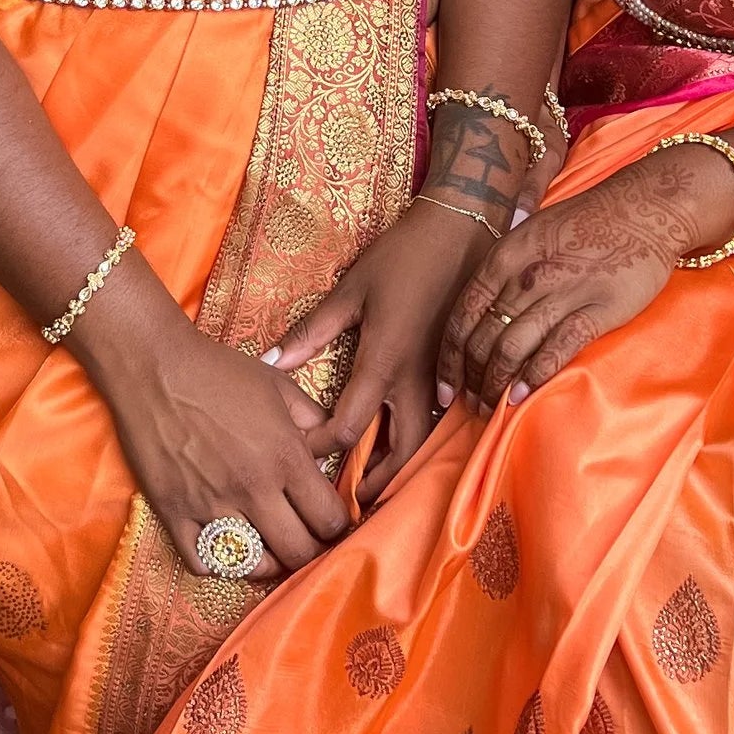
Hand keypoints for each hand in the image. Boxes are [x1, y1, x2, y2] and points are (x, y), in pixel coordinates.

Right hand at [78, 277, 351, 577]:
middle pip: (299, 551)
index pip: (329, 519)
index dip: (337, 525)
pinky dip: (219, 563)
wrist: (154, 367)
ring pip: (255, 566)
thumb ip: (314, 422)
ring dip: (268, 563)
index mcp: (285, 456)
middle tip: (304, 540)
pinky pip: (202, 562)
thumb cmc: (219, 372)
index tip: (330, 522)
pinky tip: (226, 546)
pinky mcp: (174, 512)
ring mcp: (211, 504)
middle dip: (309, 551)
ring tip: (269, 549)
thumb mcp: (280, 387)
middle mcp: (254, 487)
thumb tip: (329, 454)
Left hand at [270, 197, 493, 501]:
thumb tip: (271, 360)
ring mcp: (446, 378)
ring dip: (402, 468)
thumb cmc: (402, 256)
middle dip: (376, 483)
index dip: (324, 448)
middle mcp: (418, 380)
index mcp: (384, 362)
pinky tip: (405, 448)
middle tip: (351, 503)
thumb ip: (312, 332)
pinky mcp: (461, 371)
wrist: (463, 230)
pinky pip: (442, 421)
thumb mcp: (351, 291)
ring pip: (426, 442)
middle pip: (399, 452)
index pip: (350, 426)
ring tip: (376, 487)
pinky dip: (422, 442)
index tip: (304, 454)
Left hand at [437, 144, 733, 410]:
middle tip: (469, 405)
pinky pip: (555, 350)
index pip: (462, 317)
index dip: (448, 360)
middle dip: (470, 380)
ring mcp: (560, 293)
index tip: (443, 389)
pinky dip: (533, 377)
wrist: (644, 208)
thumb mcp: (532, 225)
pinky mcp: (596, 309)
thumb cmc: (586, 220)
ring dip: (496, 385)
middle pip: (482, 339)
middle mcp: (525, 276)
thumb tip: (478, 286)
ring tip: (491, 407)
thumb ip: (503, 258)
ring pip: (511, 349)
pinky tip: (521, 396)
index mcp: (504, 256)